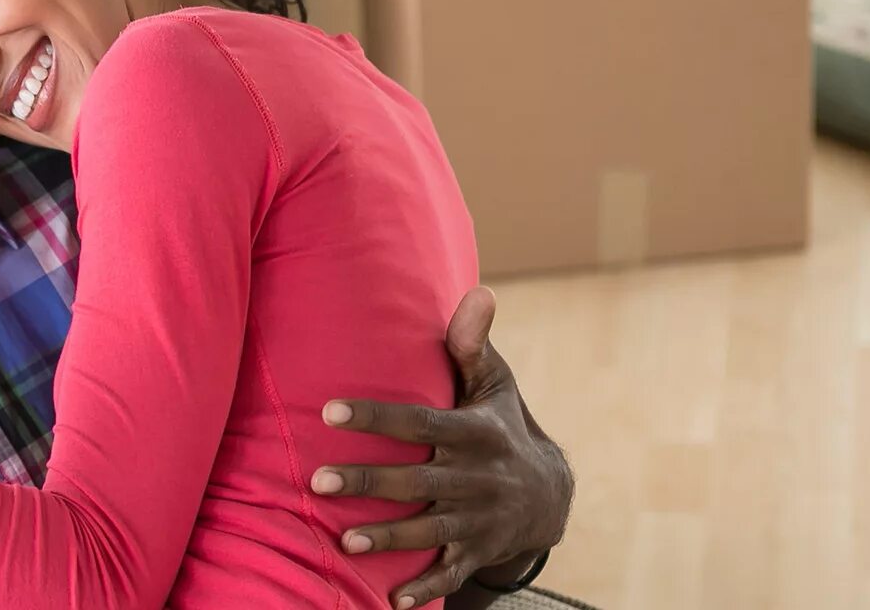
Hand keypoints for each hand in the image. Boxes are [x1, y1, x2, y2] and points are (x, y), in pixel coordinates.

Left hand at [311, 287, 573, 608]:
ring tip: (345, 540)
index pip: (418, 422)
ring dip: (390, 538)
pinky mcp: (480, 551)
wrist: (551, 492)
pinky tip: (392, 600)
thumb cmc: (502, 425)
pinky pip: (451, 573)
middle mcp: (477, 478)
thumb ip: (473, 345)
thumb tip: (480, 291)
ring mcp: (480, 519)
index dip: (375, 416)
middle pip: (416, 481)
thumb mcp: (494, 385)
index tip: (329, 410)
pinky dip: (425, 589)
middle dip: (368, 483)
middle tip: (318, 481)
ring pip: (430, 530)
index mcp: (475, 433)